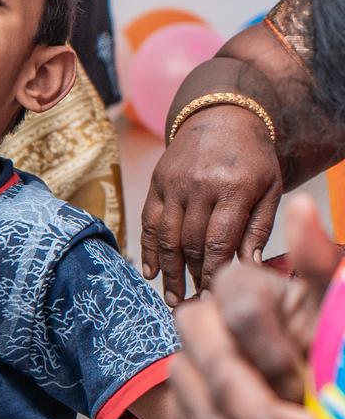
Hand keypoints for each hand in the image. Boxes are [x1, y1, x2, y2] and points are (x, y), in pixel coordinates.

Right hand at [141, 105, 281, 304]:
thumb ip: (259, 227)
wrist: (221, 116)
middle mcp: (199, 184)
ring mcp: (174, 182)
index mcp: (232, 188)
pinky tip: (151, 271)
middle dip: (191, 277)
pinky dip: (148, 248)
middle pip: (190, 242)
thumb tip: (248, 267)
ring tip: (171, 296)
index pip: (218, 241)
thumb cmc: (253, 158)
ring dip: (167, 270)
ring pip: (165, 235)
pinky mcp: (157, 181)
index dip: (213, 273)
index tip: (214, 297)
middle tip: (192, 303)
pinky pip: (148, 220)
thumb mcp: (270, 188)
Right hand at [169, 194, 337, 418]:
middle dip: (252, 400)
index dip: (268, 350)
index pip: (238, 301)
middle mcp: (213, 318)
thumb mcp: (338, 312)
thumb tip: (300, 204)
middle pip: (202, 345)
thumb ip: (321, 264)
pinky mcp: (188, 405)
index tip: (303, 384)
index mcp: (253, 289)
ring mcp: (194, 361)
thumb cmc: (338, 364)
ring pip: (198, 395)